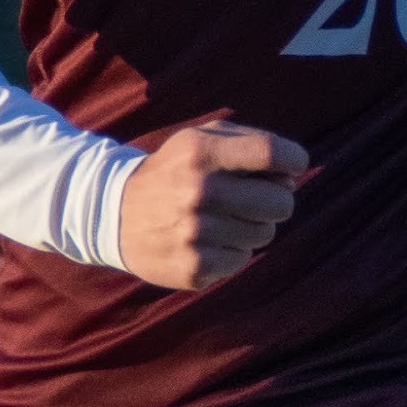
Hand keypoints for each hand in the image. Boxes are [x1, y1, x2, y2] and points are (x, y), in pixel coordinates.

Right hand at [117, 114, 309, 290]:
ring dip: (252, 226)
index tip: (291, 168)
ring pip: (265, 233)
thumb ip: (249, 144)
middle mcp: (198, 190)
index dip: (293, 161)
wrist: (113, 213)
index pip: (271, 153)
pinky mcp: (193, 266)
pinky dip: (231, 251)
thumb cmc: (174, 171)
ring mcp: (195, 232)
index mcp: (200, 152)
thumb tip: (289, 177)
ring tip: (222, 219)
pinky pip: (241, 259)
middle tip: (252, 199)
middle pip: (280, 201)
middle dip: (275, 199)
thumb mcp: (200, 139)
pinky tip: (206, 241)